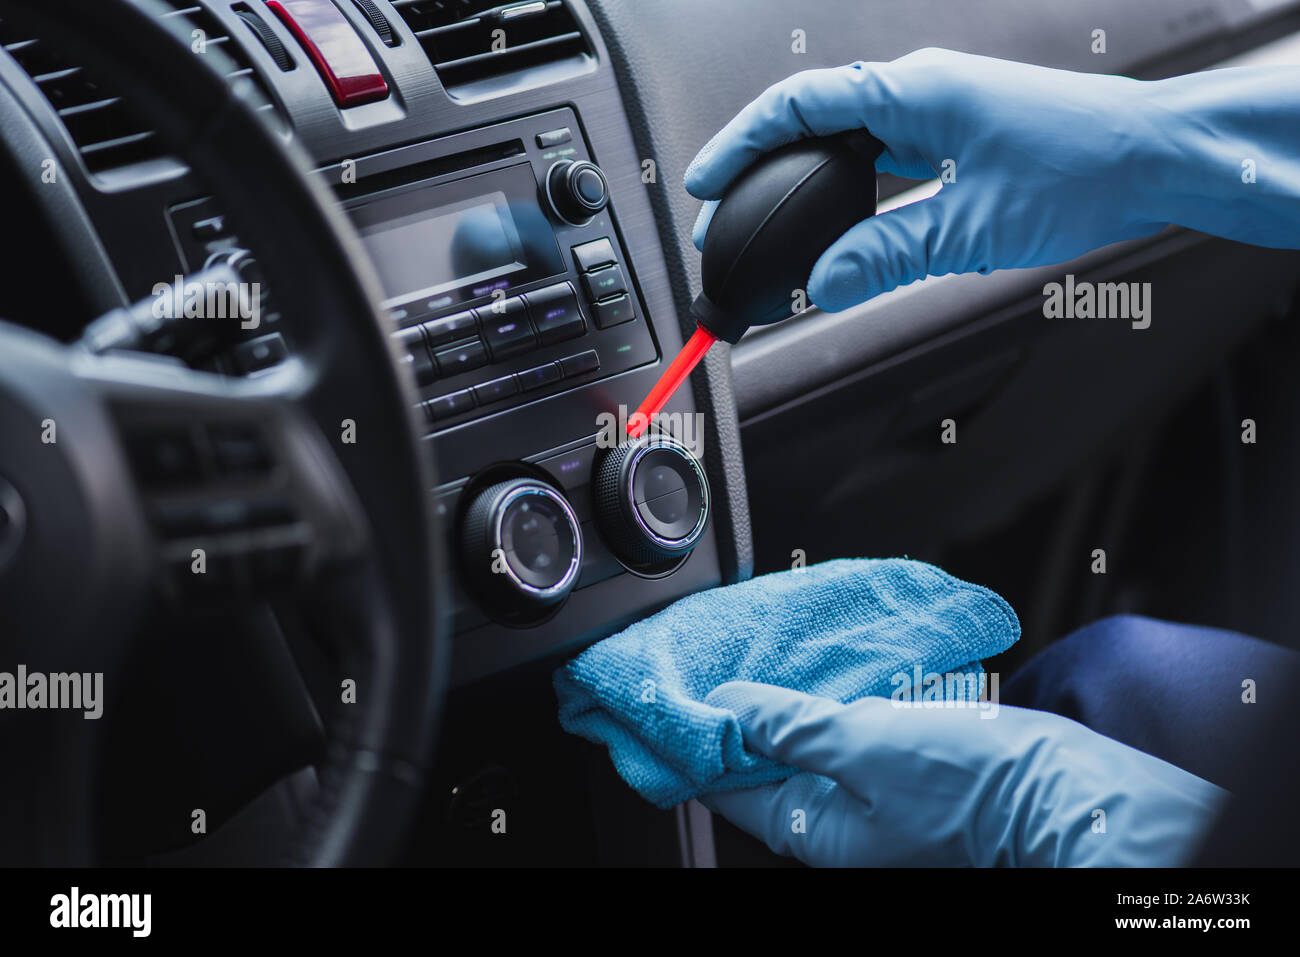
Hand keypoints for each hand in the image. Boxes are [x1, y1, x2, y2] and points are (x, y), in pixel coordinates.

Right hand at [685, 49, 1299, 311]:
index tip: (703, 181)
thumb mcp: (972, 228)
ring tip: (768, 230)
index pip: (799, 105)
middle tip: (725, 222)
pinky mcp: (954, 135)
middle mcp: (919, 90)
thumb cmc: (1082, 171)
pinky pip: (879, 158)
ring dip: (801, 182)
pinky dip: (845, 191)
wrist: (1153, 159)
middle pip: (810, 121)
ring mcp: (937, 110)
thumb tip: (822, 286)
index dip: (741, 142)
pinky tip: (835, 227)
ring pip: (842, 141)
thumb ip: (887, 257)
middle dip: (759, 168)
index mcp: (915, 91)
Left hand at [700, 681, 1226, 866]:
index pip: (727, 787)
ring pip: (802, 744)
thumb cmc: (972, 785)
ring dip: (777, 704)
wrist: (1061, 788)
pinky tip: (815, 667)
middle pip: (761, 764)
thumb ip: (790, 725)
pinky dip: (822, 701)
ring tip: (752, 658)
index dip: (694, 744)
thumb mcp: (864, 745)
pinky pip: (843, 732)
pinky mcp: (898, 765)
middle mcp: (836, 819)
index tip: (666, 705)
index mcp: (815, 830)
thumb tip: (729, 705)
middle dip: (734, 717)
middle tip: (708, 667)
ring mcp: (868, 794)